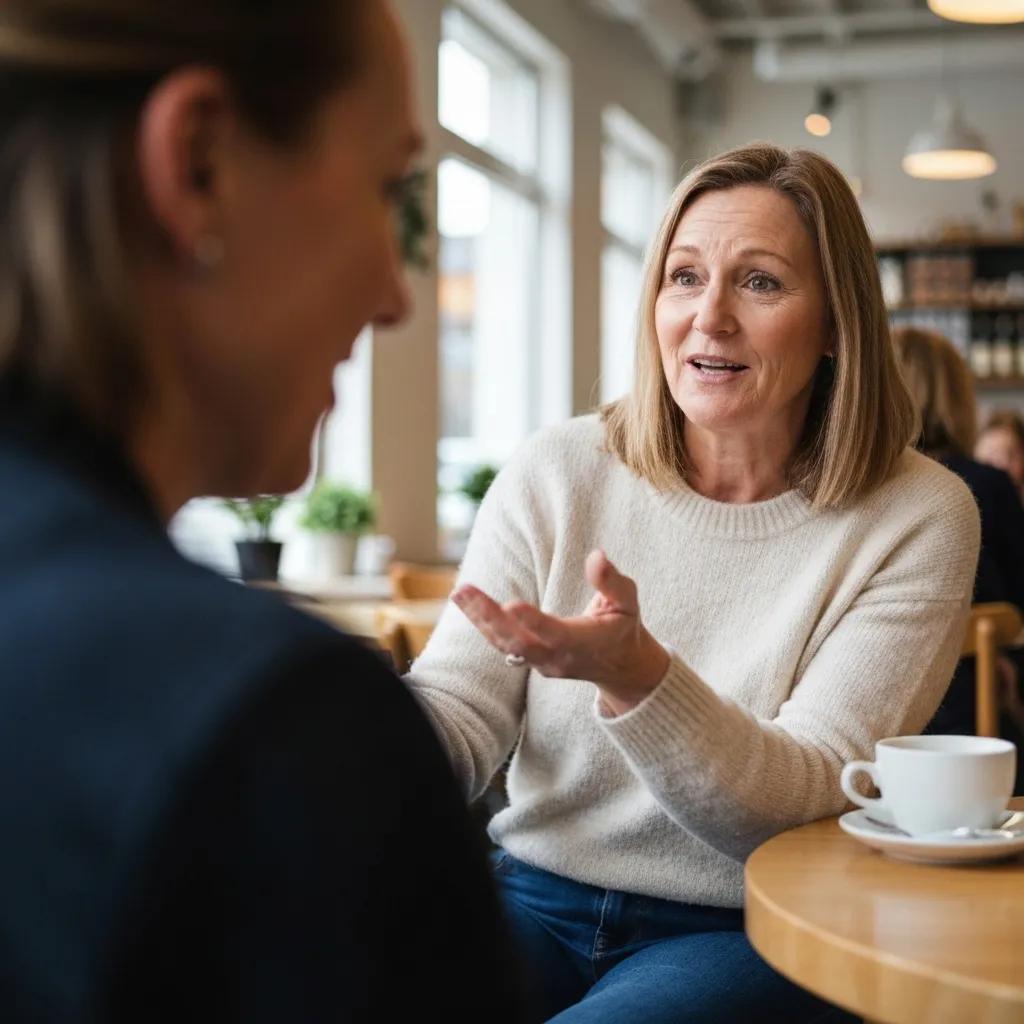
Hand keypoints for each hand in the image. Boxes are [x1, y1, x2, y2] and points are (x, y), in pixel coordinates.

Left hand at [451, 549, 669, 712]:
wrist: (620, 667)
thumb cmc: (623, 627)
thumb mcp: (628, 602)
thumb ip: (613, 581)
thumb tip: (597, 555)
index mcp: (584, 643)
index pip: (555, 634)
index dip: (533, 621)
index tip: (510, 603)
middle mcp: (558, 657)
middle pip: (519, 643)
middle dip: (489, 618)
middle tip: (465, 590)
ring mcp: (542, 663)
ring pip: (505, 645)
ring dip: (480, 619)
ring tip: (459, 593)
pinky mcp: (531, 661)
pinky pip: (503, 645)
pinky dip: (484, 625)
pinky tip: (466, 602)